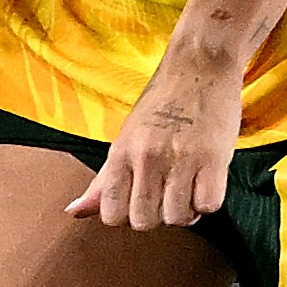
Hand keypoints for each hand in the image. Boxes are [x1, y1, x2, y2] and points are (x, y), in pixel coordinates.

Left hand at [78, 50, 242, 228]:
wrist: (199, 65)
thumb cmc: (161, 104)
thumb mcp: (124, 138)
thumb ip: (103, 180)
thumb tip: (73, 212)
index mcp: (120, 154)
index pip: (112, 214)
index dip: (129, 215)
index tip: (143, 198)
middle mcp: (146, 158)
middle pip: (144, 222)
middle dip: (158, 216)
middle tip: (169, 193)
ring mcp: (179, 158)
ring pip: (177, 218)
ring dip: (186, 210)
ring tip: (190, 186)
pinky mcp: (213, 158)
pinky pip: (208, 205)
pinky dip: (208, 201)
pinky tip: (206, 182)